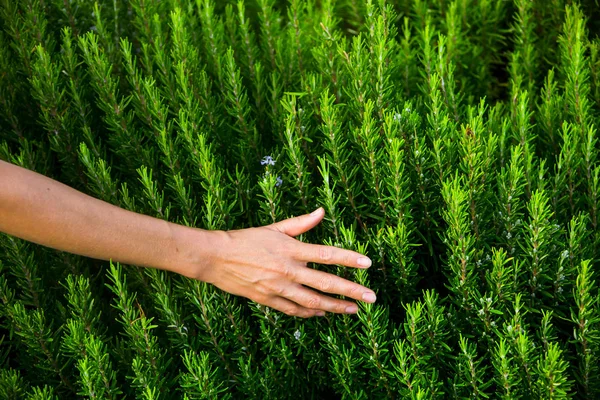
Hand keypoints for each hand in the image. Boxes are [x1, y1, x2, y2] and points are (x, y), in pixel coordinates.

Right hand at [196, 208, 376, 317]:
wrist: (216, 257)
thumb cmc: (246, 239)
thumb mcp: (275, 228)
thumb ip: (301, 223)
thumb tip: (322, 211)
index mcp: (291, 250)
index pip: (328, 255)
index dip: (350, 259)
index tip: (368, 264)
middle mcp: (288, 271)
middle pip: (326, 283)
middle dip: (351, 291)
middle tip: (371, 298)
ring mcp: (278, 288)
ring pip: (313, 302)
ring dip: (335, 307)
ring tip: (353, 310)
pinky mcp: (268, 300)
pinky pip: (294, 310)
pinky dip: (310, 313)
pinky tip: (322, 314)